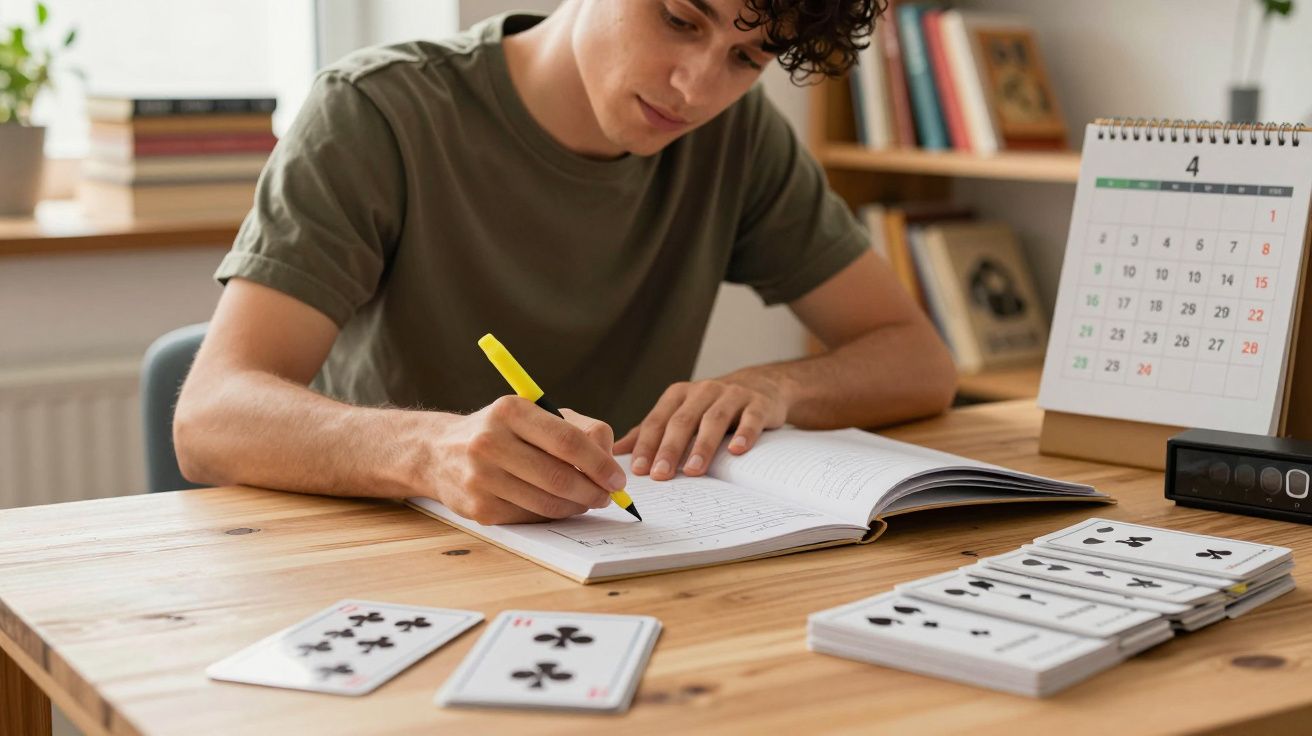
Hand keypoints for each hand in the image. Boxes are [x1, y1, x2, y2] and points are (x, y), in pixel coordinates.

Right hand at [419, 397, 625, 524]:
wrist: (439, 452)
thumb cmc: (501, 431)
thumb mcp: (534, 414)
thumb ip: (578, 429)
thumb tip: (608, 460)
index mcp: (509, 410)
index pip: (566, 440)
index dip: (599, 463)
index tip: (617, 478)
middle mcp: (490, 442)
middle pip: (558, 476)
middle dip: (592, 491)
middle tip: (608, 496)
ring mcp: (481, 478)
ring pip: (546, 503)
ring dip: (576, 507)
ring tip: (587, 501)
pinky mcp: (478, 508)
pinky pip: (530, 518)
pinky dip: (552, 515)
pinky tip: (558, 506)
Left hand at [613, 372, 791, 480]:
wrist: (761, 386)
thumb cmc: (712, 405)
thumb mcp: (680, 412)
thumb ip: (650, 431)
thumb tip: (616, 452)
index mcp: (679, 395)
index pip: (658, 420)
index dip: (647, 444)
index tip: (638, 469)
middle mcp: (703, 391)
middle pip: (683, 420)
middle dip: (670, 448)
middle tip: (661, 474)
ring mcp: (732, 395)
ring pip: (714, 419)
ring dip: (702, 446)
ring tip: (693, 470)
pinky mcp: (758, 404)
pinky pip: (750, 418)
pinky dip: (744, 434)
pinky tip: (736, 451)